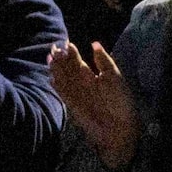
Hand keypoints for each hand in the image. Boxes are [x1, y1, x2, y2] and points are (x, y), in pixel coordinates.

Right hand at [47, 41, 141, 169]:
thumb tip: (94, 43)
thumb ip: (103, 61)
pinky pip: (64, 95)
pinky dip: (58, 88)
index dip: (72, 53)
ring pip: (64, 80)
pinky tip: (51, 78)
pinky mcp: (73, 107)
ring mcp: (77, 95)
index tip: (67, 44)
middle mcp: (82, 85)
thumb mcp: (114, 77)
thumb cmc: (121, 101)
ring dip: (56, 70)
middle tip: (54, 48)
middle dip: (61, 59)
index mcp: (92, 76)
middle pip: (69, 69)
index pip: (78, 62)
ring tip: (50, 59)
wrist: (121, 127)